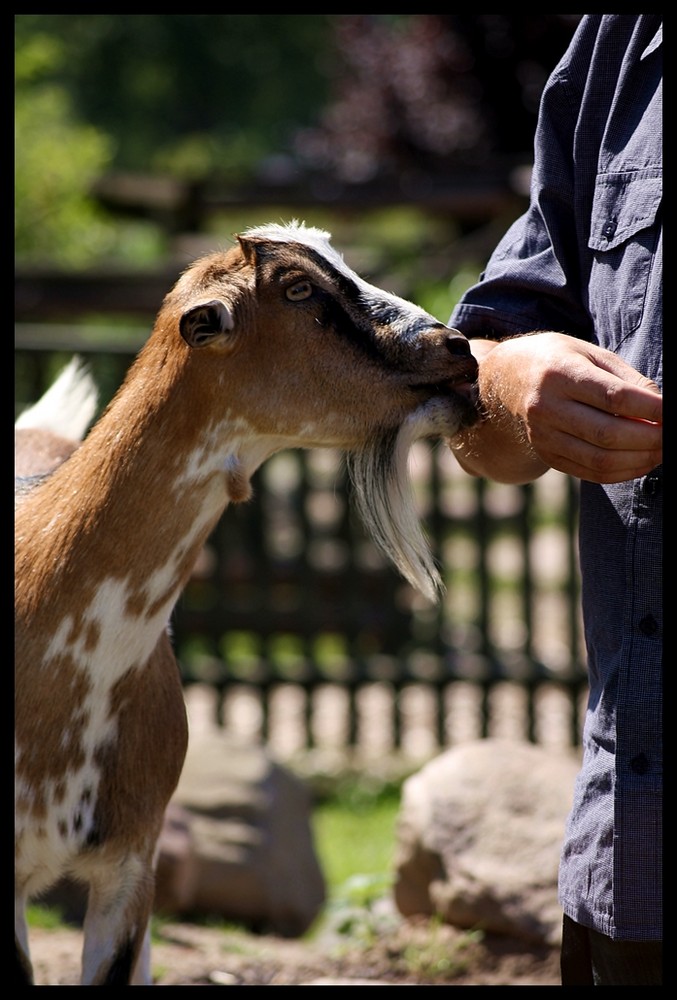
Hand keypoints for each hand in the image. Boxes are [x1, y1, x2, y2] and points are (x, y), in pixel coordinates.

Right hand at [450, 332, 661, 483]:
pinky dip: (622, 472)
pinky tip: (641, 461)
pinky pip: (589, 472)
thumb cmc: (559, 360)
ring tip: (660, 451)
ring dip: (639, 460)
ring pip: (599, 459)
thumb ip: (627, 379)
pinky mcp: (546, 455)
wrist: (508, 379)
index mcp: (558, 373)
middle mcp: (546, 407)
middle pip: (607, 434)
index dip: (651, 409)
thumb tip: (660, 408)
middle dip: (650, 439)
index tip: (672, 413)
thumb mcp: (591, 354)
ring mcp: (543, 436)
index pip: (613, 397)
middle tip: (670, 435)